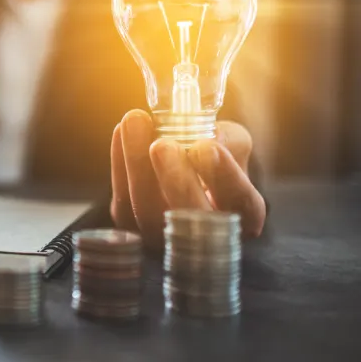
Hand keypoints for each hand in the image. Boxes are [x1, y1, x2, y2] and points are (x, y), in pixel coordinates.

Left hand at [110, 109, 265, 246]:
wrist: (182, 168)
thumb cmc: (214, 158)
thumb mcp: (231, 144)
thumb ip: (228, 140)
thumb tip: (209, 137)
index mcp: (242, 217)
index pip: (241, 204)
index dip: (224, 177)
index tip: (206, 147)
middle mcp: (206, 236)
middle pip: (190, 217)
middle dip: (175, 179)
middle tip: (162, 144)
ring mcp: (165, 238)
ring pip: (148, 213)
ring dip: (138, 166)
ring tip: (135, 123)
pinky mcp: (131, 229)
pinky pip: (123, 203)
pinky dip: (120, 166)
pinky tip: (121, 133)